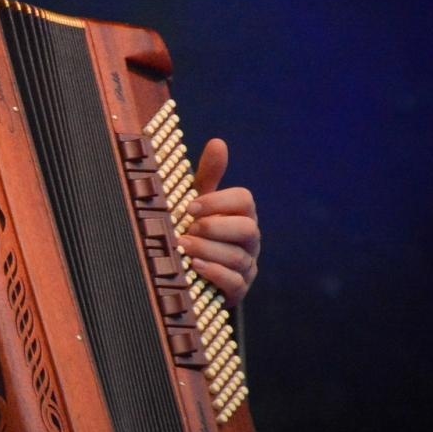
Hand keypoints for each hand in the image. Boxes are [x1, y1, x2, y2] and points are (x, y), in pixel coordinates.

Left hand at [180, 138, 260, 305]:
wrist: (197, 272)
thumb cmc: (200, 229)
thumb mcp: (200, 202)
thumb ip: (209, 175)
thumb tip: (219, 142)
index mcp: (241, 213)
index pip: (244, 200)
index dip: (219, 201)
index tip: (190, 206)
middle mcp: (250, 239)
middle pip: (247, 229)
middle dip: (216, 228)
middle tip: (188, 228)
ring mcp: (247, 265)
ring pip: (239, 257)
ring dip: (209, 251)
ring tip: (183, 247)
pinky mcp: (239, 289)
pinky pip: (235, 282)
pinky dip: (215, 274)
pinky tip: (195, 266)